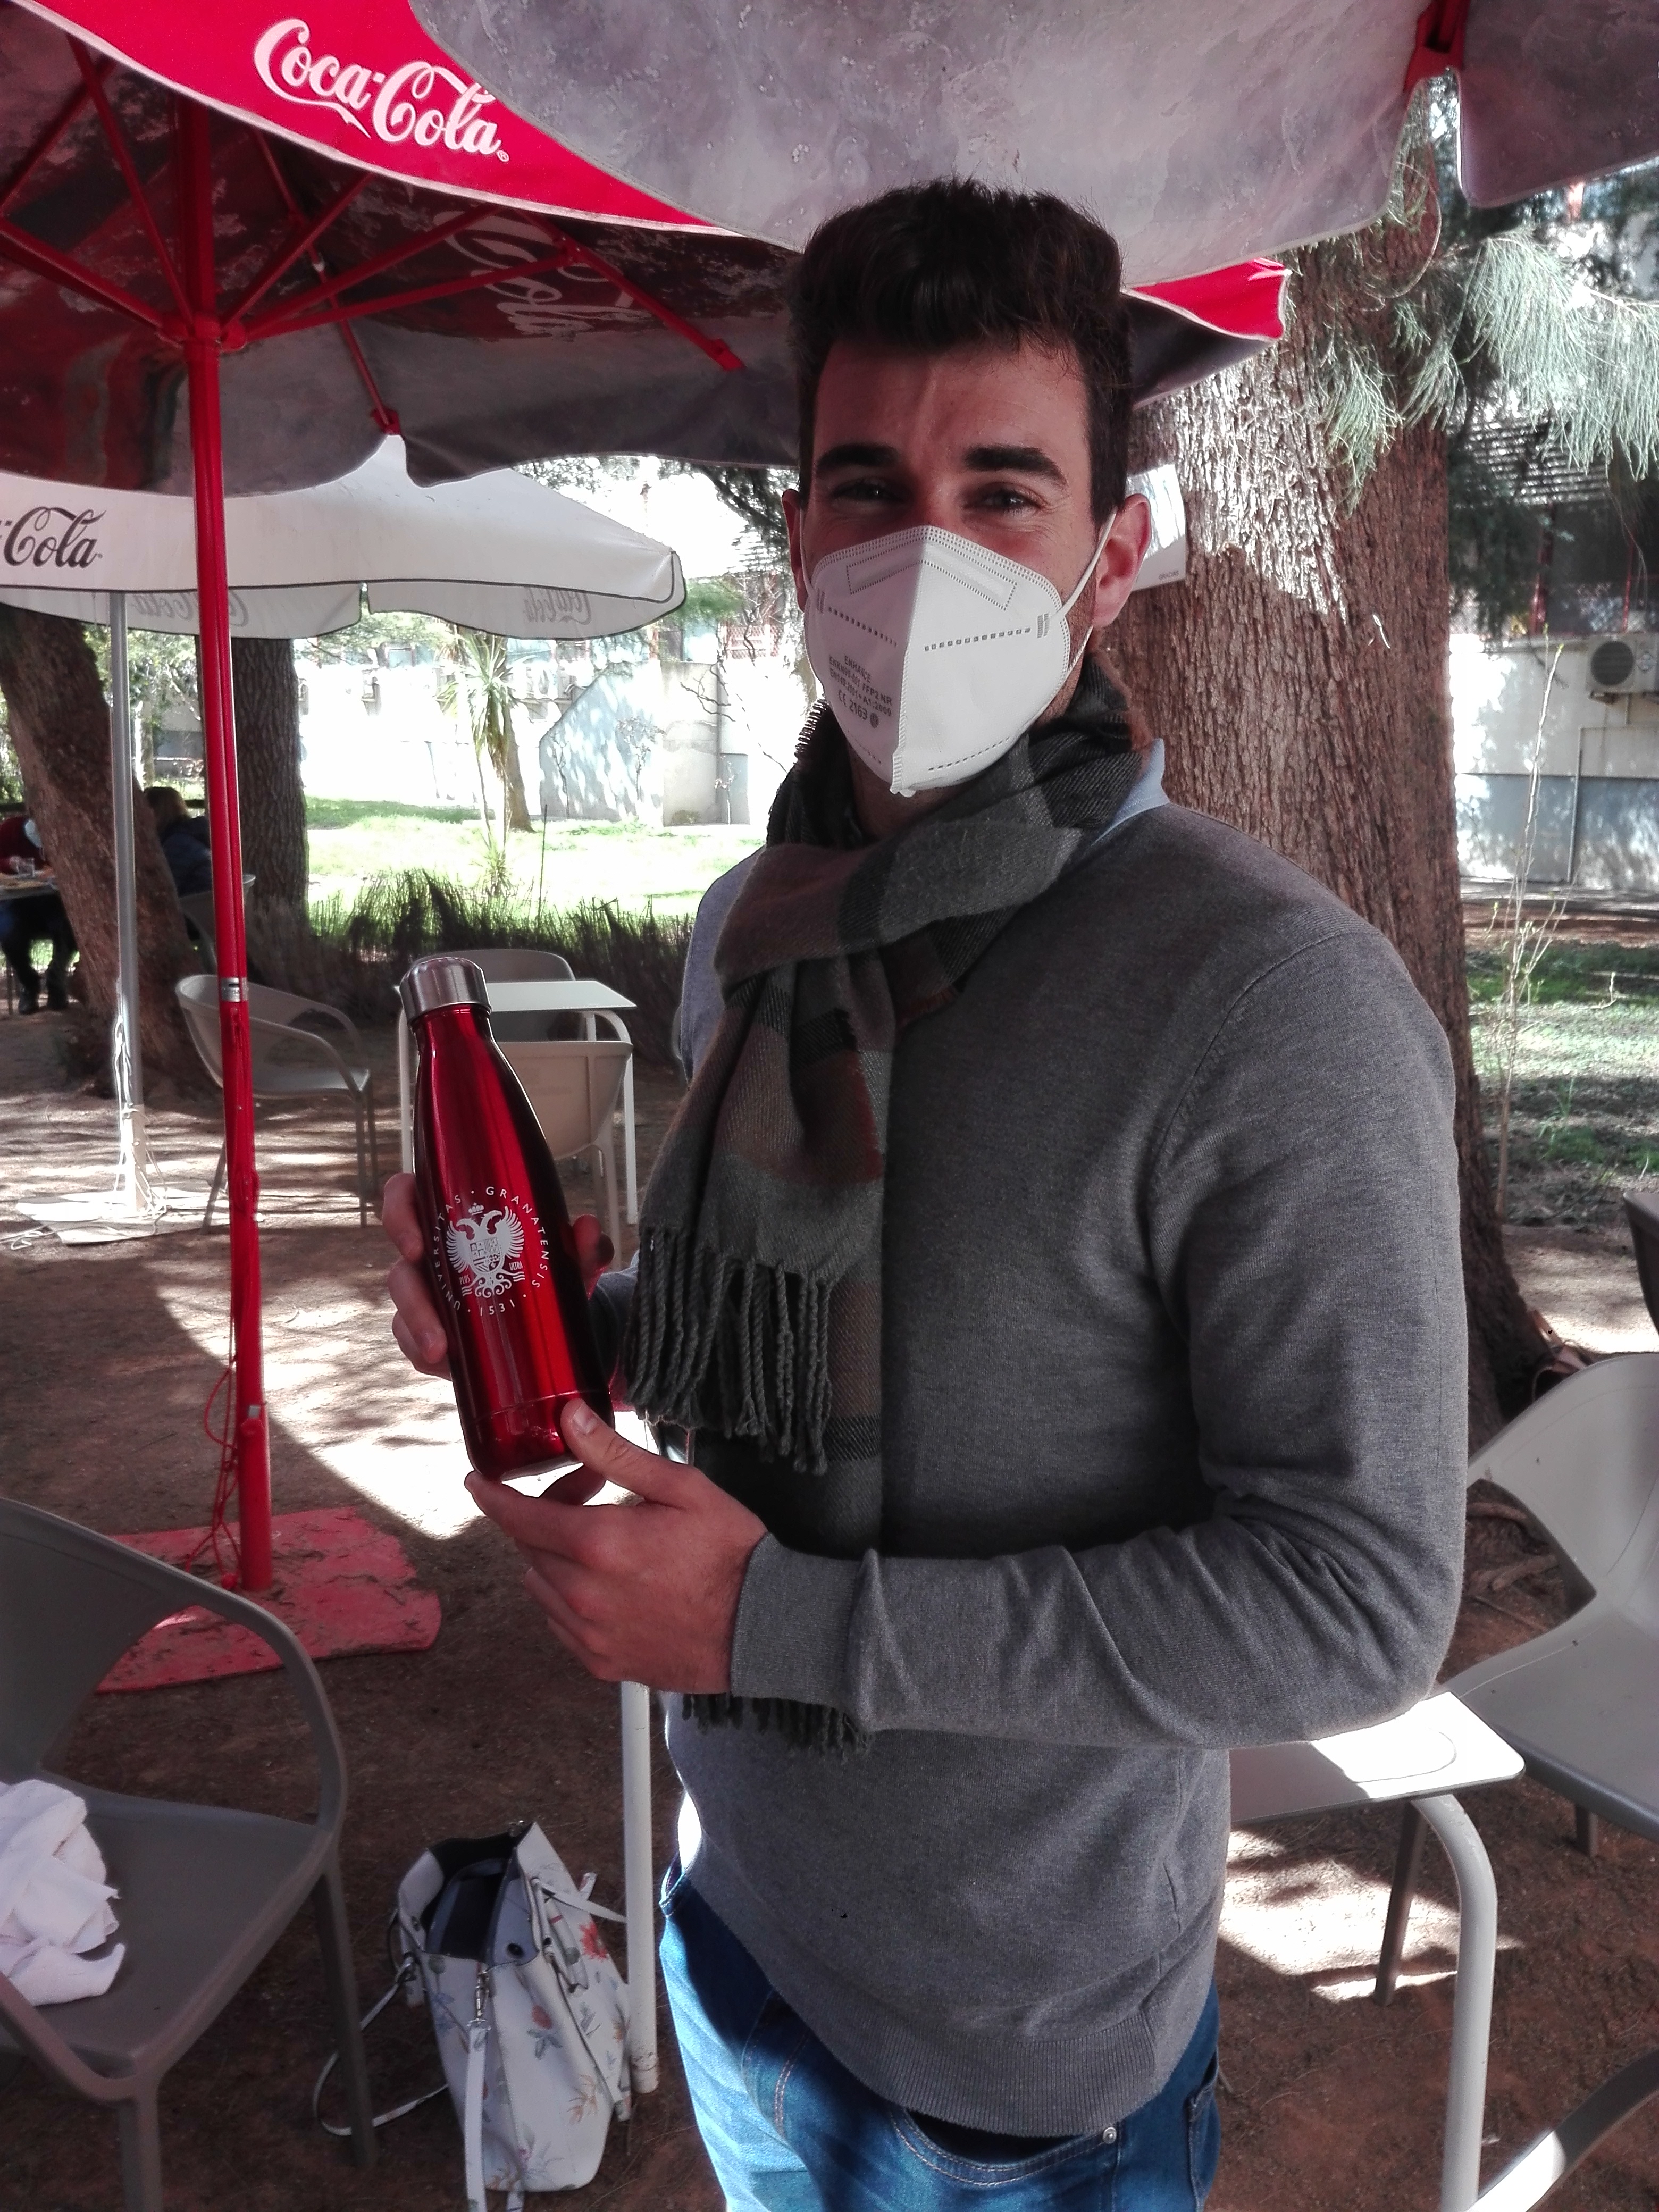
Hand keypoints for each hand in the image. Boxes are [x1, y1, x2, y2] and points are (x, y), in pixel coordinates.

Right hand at [382, 1170, 613, 1377]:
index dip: (399, 1210)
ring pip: (403, 1309)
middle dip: (409, 1290)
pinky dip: (423, 1353)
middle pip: (400, 1264)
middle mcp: (434, 1257)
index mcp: (454, 1221)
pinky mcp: (432, 1335)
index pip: (410, 1197)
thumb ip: (583, 1246)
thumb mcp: (570, 1261)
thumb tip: (589, 1228)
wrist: (558, 1323)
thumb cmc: (549, 1273)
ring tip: (442, 1351)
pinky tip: (442, 1364)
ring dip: (418, 1328)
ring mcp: (430, 1298)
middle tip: (431, 1310)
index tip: (416, 1241)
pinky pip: (414, 1344)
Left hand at [467, 1400, 766, 1690]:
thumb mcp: (681, 1487)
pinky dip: (569, 1597)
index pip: (517, 1516)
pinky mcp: (601, 1662)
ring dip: (555, 1558)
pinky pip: (559, 1622)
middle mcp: (582, 1594)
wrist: (763, 1627)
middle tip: (587, 1493)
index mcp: (597, 1543)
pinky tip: (610, 1583)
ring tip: (603, 1541)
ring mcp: (589, 1634)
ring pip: (540, 1585)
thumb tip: (569, 1418)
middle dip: (543, 1515)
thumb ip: (615, 1454)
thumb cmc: (730, 1552)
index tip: (478, 1480)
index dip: (491, 1495)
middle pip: (528, 1548)